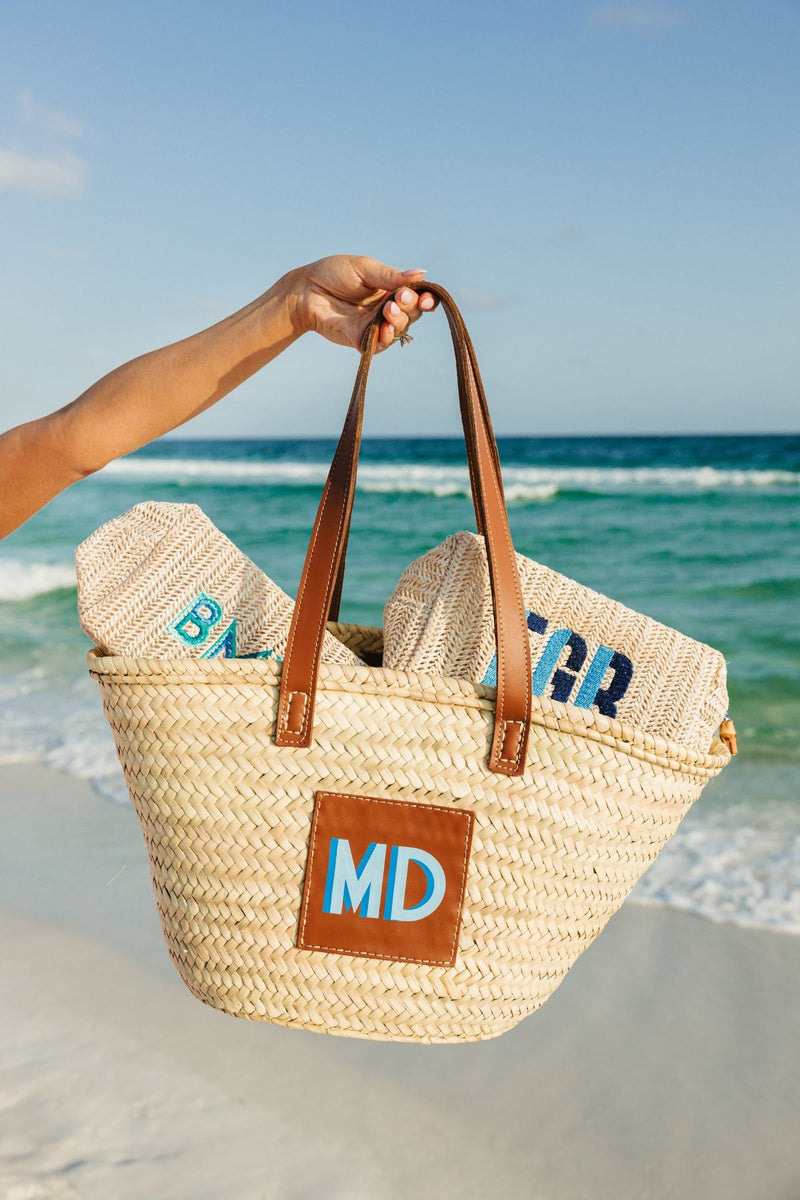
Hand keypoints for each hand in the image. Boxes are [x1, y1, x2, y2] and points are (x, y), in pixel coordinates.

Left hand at [288, 255, 436, 350]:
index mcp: (392, 290)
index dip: (426, 300)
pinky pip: (378, 345)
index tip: (425, 298)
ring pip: (398, 331)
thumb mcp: (365, 269)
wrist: (306, 290)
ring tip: (389, 311)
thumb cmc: (333, 274)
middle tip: (399, 298)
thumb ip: (391, 276)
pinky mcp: (361, 340)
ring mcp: (375, 326)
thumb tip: (421, 273)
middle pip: (412, 315)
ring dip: (398, 322)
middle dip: (409, 308)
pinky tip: (384, 330)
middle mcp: (387, 309)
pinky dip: (384, 339)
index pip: (418, 298)